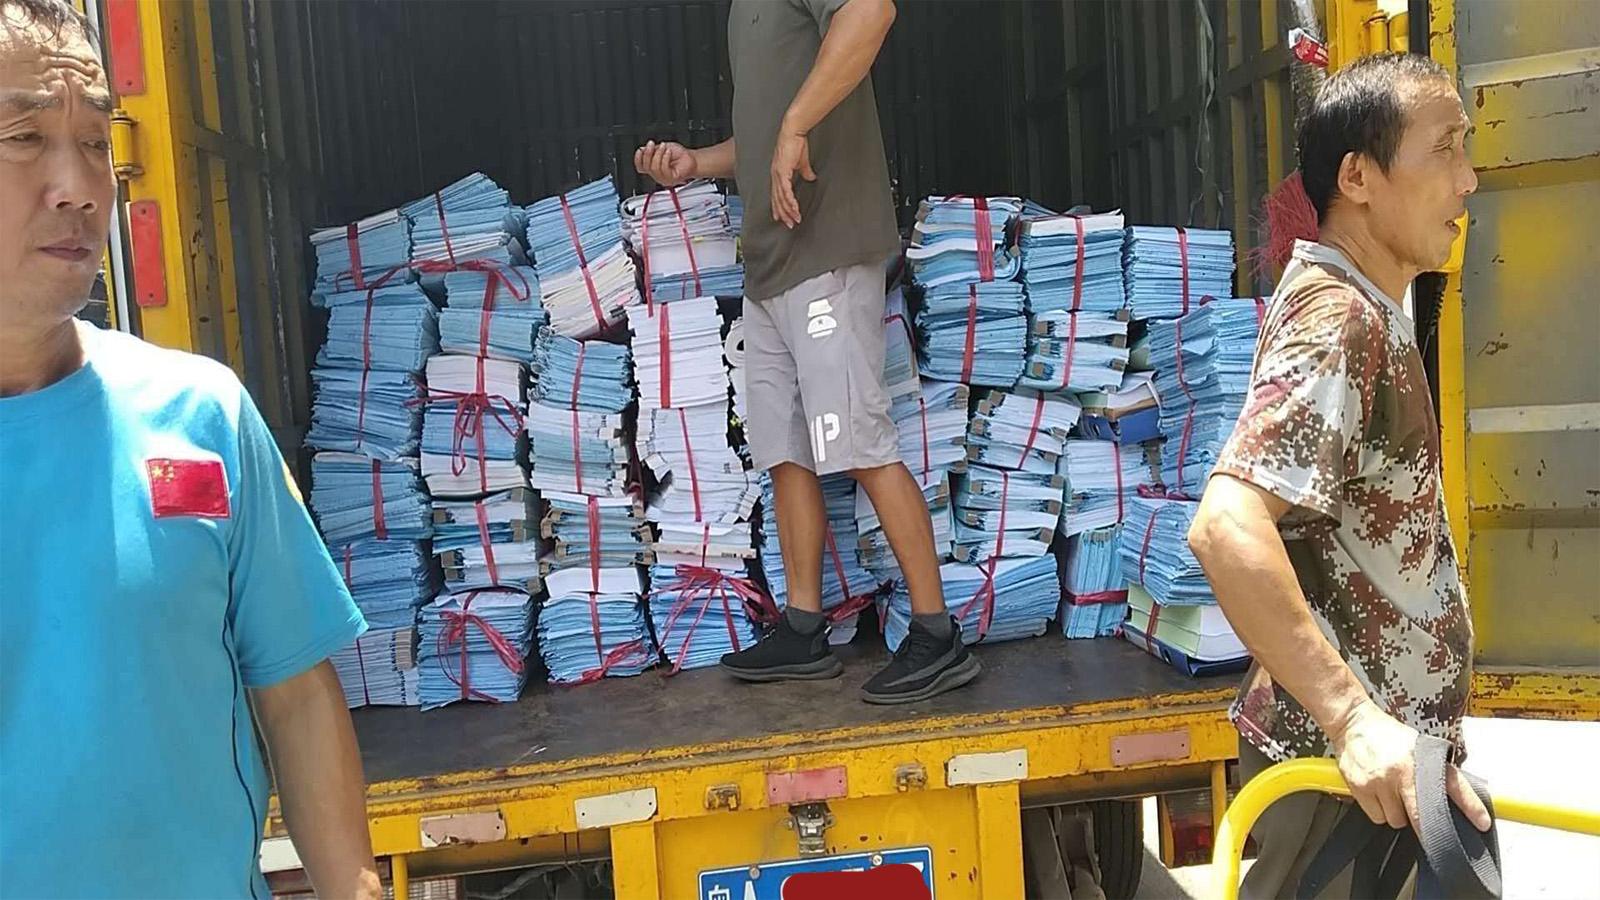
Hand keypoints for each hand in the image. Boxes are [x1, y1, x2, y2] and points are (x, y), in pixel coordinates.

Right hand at [633, 140, 696, 187]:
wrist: (692, 159)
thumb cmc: (680, 155)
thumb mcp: (662, 148)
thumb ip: (652, 150)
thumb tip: (643, 149)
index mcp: (653, 168)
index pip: (640, 167)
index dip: (638, 158)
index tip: (640, 150)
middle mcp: (658, 175)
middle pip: (646, 167)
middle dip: (648, 153)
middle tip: (651, 144)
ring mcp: (664, 178)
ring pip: (654, 168)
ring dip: (658, 154)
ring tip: (664, 147)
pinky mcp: (671, 179)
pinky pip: (664, 169)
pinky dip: (665, 158)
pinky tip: (668, 152)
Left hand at [770, 129, 815, 228]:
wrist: (793, 132)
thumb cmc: (796, 143)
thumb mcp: (802, 162)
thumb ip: (805, 171)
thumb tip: (810, 177)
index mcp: (778, 173)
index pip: (777, 194)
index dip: (779, 207)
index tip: (783, 217)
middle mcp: (775, 176)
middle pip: (777, 200)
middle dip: (783, 214)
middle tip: (789, 225)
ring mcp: (777, 174)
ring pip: (781, 198)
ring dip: (788, 211)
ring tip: (794, 220)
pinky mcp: (782, 172)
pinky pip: (786, 191)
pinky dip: (790, 201)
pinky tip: (794, 209)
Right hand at [1327, 700, 1491, 833]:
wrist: (1352, 722)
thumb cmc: (1387, 735)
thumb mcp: (1418, 746)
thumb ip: (1434, 770)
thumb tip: (1454, 797)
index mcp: (1424, 758)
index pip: (1455, 786)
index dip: (1471, 807)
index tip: (1482, 823)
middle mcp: (1404, 770)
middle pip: (1421, 816)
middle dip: (1428, 827)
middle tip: (1429, 828)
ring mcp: (1381, 780)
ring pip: (1397, 820)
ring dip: (1398, 814)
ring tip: (1393, 795)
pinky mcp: (1361, 787)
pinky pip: (1377, 817)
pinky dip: (1379, 811)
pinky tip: (1378, 794)